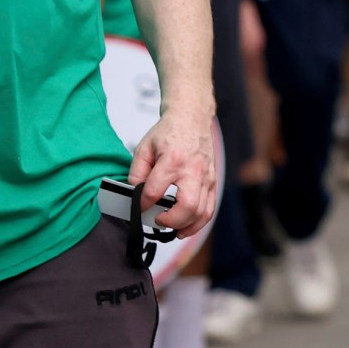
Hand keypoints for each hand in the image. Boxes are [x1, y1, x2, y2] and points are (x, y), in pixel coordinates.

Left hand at [129, 108, 218, 235]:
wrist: (192, 118)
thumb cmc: (169, 132)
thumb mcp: (144, 148)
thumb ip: (136, 173)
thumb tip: (136, 195)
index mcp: (173, 160)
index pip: (154, 191)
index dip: (142, 204)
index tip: (138, 207)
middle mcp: (193, 170)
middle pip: (187, 206)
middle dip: (170, 221)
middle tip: (157, 220)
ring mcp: (207, 177)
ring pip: (201, 212)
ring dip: (186, 226)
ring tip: (170, 229)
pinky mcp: (213, 182)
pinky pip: (210, 209)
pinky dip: (198, 223)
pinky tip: (185, 227)